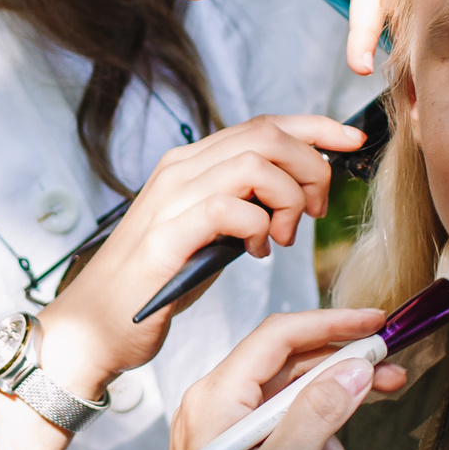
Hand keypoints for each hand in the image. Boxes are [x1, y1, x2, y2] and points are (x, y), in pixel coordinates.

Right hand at [36, 115, 365, 390]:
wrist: (96, 325)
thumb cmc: (156, 282)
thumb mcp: (209, 233)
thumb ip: (243, 204)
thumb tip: (294, 191)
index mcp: (191, 164)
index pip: (263, 124)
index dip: (315, 128)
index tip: (352, 141)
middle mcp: (180, 169)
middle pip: (269, 135)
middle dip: (310, 169)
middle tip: (310, 213)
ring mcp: (171, 198)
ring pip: (256, 164)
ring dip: (287, 199)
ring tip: (281, 238)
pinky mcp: (168, 234)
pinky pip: (232, 206)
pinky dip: (258, 226)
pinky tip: (254, 252)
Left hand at [138, 309, 398, 449]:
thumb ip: (317, 414)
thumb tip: (354, 368)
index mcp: (217, 399)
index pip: (279, 336)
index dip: (333, 324)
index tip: (379, 324)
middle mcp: (219, 410)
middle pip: (295, 375)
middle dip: (346, 392)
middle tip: (396, 384)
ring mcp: (230, 439)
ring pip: (303, 424)